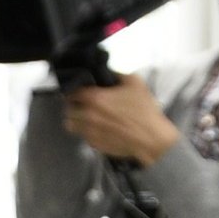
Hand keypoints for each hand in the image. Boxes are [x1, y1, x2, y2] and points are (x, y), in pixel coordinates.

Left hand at [59, 75, 180, 168]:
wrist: (151, 139)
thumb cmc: (144, 110)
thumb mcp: (134, 82)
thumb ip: (116, 74)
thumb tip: (107, 72)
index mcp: (95, 98)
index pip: (72, 92)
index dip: (75, 90)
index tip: (80, 90)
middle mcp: (88, 116)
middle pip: (68, 110)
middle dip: (73, 105)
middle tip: (82, 104)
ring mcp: (90, 132)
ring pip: (70, 125)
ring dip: (75, 120)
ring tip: (85, 117)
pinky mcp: (95, 145)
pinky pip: (83, 137)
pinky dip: (86, 132)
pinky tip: (97, 129)